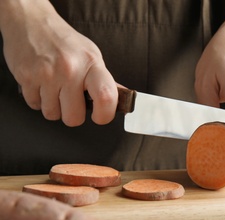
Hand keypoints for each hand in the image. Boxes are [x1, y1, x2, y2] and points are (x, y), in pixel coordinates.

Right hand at [0, 0, 117, 125]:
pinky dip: (38, 99)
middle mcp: (70, 69)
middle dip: (73, 114)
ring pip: (52, 114)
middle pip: (74, 117)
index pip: (105, 97)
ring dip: (54, 107)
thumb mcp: (92, 56)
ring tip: (55, 88)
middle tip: (72, 100)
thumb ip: (105, 80)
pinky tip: (42, 84)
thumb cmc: (64, 42)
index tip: (100, 116)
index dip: (105, 115)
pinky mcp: (26, 77)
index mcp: (91, 64)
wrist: (31, 22)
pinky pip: (35, 105)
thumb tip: (124, 98)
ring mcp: (46, 74)